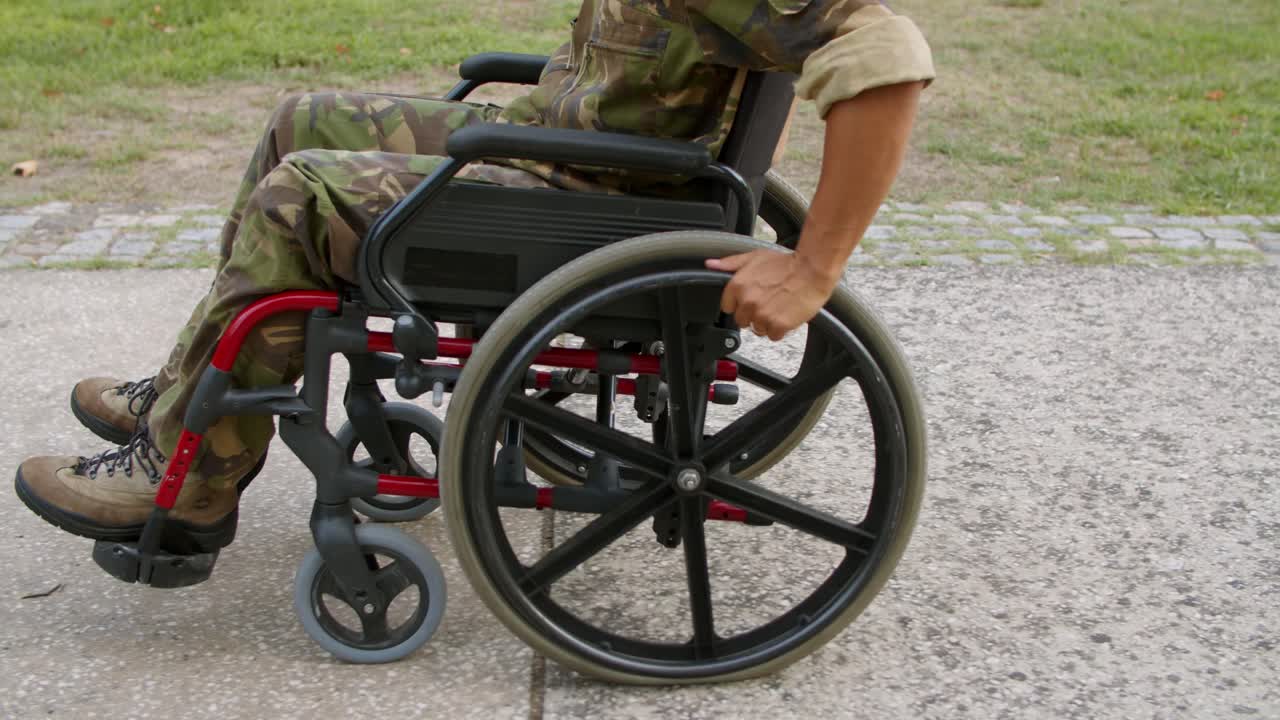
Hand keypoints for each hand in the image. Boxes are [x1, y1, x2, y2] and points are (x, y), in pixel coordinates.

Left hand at [705, 250, 837, 340]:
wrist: (812, 270)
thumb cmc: (786, 263)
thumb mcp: (754, 257)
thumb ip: (731, 263)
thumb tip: (710, 265)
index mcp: (738, 285)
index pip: (727, 307)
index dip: (740, 304)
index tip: (750, 300)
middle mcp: (747, 302)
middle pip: (742, 321)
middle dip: (753, 314)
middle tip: (768, 303)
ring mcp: (762, 315)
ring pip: (758, 329)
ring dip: (767, 323)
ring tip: (779, 307)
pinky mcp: (778, 325)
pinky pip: (773, 336)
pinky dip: (780, 330)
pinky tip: (786, 315)